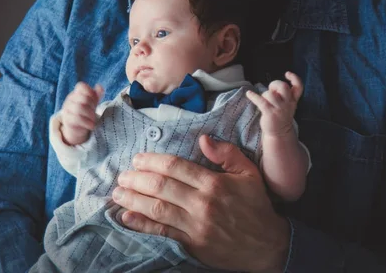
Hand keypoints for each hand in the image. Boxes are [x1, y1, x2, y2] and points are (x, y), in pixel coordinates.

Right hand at [60, 82, 103, 144]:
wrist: (77, 130)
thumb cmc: (86, 114)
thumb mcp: (92, 103)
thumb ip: (96, 95)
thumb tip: (99, 86)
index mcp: (76, 94)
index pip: (81, 86)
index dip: (91, 92)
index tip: (95, 101)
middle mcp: (70, 100)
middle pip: (84, 98)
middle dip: (92, 106)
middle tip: (95, 113)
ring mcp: (67, 110)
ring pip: (80, 108)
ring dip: (90, 115)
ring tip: (93, 120)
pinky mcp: (67, 121)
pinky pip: (77, 119)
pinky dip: (87, 123)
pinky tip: (91, 126)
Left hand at [113, 135, 290, 272]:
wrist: (268, 245)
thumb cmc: (256, 206)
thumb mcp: (249, 173)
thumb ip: (226, 153)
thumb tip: (203, 139)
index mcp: (214, 183)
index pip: (176, 167)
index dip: (153, 161)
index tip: (138, 158)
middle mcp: (202, 203)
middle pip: (161, 186)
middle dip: (137, 179)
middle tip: (122, 175)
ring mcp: (196, 226)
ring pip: (157, 209)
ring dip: (133, 199)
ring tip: (117, 192)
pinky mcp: (192, 244)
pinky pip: (162, 233)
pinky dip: (142, 225)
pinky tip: (126, 217)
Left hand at [246, 71, 302, 138]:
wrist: (279, 133)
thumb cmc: (280, 115)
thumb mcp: (287, 104)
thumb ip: (284, 95)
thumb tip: (273, 86)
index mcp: (293, 100)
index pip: (299, 87)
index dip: (294, 78)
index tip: (287, 73)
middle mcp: (288, 104)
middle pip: (283, 87)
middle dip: (275, 84)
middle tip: (271, 90)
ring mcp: (279, 109)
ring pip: (270, 94)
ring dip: (265, 94)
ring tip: (264, 100)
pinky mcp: (270, 114)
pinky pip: (261, 102)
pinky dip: (253, 96)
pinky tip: (248, 93)